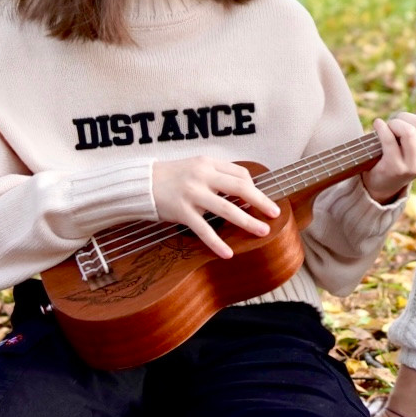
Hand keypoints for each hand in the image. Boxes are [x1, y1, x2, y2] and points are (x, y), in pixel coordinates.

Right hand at [151, 156, 277, 258]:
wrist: (141, 184)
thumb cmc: (171, 177)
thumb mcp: (195, 167)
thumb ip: (216, 175)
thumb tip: (244, 192)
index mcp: (208, 163)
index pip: (240, 173)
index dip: (253, 187)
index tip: (259, 199)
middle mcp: (202, 176)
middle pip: (240, 187)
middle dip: (261, 201)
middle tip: (274, 213)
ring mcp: (192, 193)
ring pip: (227, 209)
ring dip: (248, 221)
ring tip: (262, 231)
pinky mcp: (182, 211)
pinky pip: (204, 229)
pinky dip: (217, 242)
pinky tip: (227, 253)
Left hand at [360, 88, 415, 202]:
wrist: (386, 179)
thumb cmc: (406, 150)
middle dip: (405, 116)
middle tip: (398, 121)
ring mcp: (414, 166)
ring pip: (407, 131)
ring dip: (394, 122)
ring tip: (389, 125)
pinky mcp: (395, 167)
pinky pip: (389, 139)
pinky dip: (381, 127)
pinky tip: (378, 124)